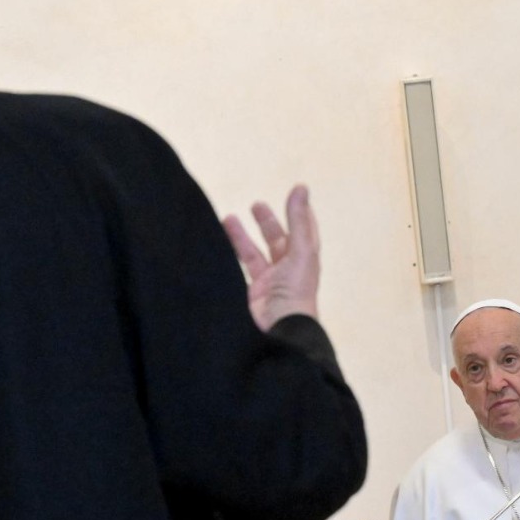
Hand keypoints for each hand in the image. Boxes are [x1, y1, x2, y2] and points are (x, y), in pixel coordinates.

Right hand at [223, 184, 319, 330]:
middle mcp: (286, 272)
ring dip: (241, 237)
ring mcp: (266, 284)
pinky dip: (228, 258)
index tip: (294, 196)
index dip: (299, 215)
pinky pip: (237, 271)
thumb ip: (297, 220)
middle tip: (255, 205)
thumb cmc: (295, 292)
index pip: (303, 233)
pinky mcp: (247, 294)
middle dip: (267, 223)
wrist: (277, 333)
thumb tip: (301, 186)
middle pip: (277, 242)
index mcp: (303, 261)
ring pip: (253, 255)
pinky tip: (217, 244)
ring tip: (226, 219)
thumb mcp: (300, 252)